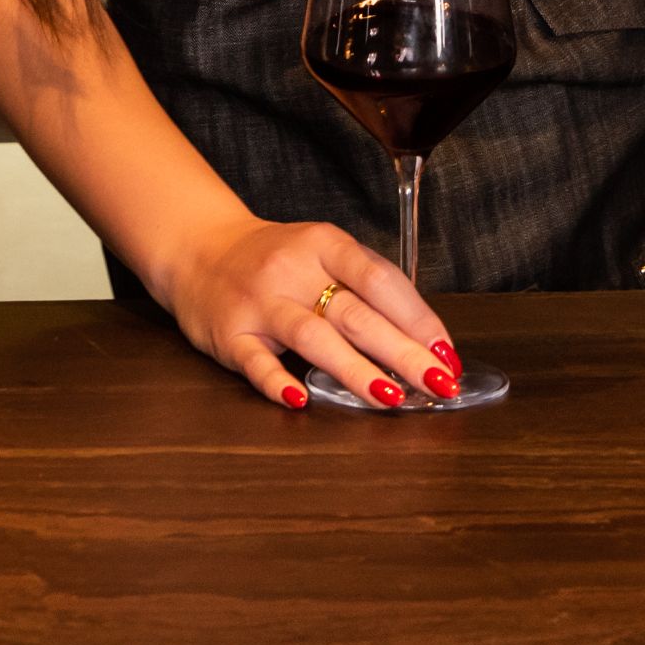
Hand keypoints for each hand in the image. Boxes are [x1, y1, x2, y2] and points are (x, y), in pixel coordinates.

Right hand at [161, 212, 461, 409]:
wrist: (198, 246)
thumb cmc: (275, 258)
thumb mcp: (320, 251)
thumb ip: (363, 284)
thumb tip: (421, 336)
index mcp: (324, 243)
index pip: (380, 279)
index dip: (417, 317)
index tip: (446, 352)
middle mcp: (293, 269)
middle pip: (356, 312)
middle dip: (402, 351)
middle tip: (439, 384)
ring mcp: (259, 301)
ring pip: (312, 336)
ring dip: (355, 369)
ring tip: (391, 397)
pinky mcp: (229, 333)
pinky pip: (256, 361)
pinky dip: (278, 382)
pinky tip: (302, 401)